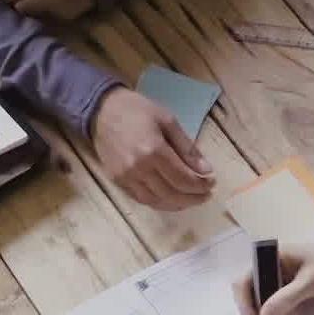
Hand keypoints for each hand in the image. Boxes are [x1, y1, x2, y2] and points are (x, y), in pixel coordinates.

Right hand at [91, 87, 214, 211]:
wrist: (101, 110)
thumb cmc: (137, 110)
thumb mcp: (168, 121)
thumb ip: (187, 148)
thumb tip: (206, 171)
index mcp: (153, 150)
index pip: (183, 179)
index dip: (200, 185)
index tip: (212, 182)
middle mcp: (139, 168)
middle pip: (171, 194)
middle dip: (192, 198)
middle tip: (205, 195)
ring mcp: (126, 177)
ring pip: (156, 202)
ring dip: (177, 204)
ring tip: (191, 199)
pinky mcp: (117, 181)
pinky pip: (141, 199)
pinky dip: (159, 202)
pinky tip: (170, 198)